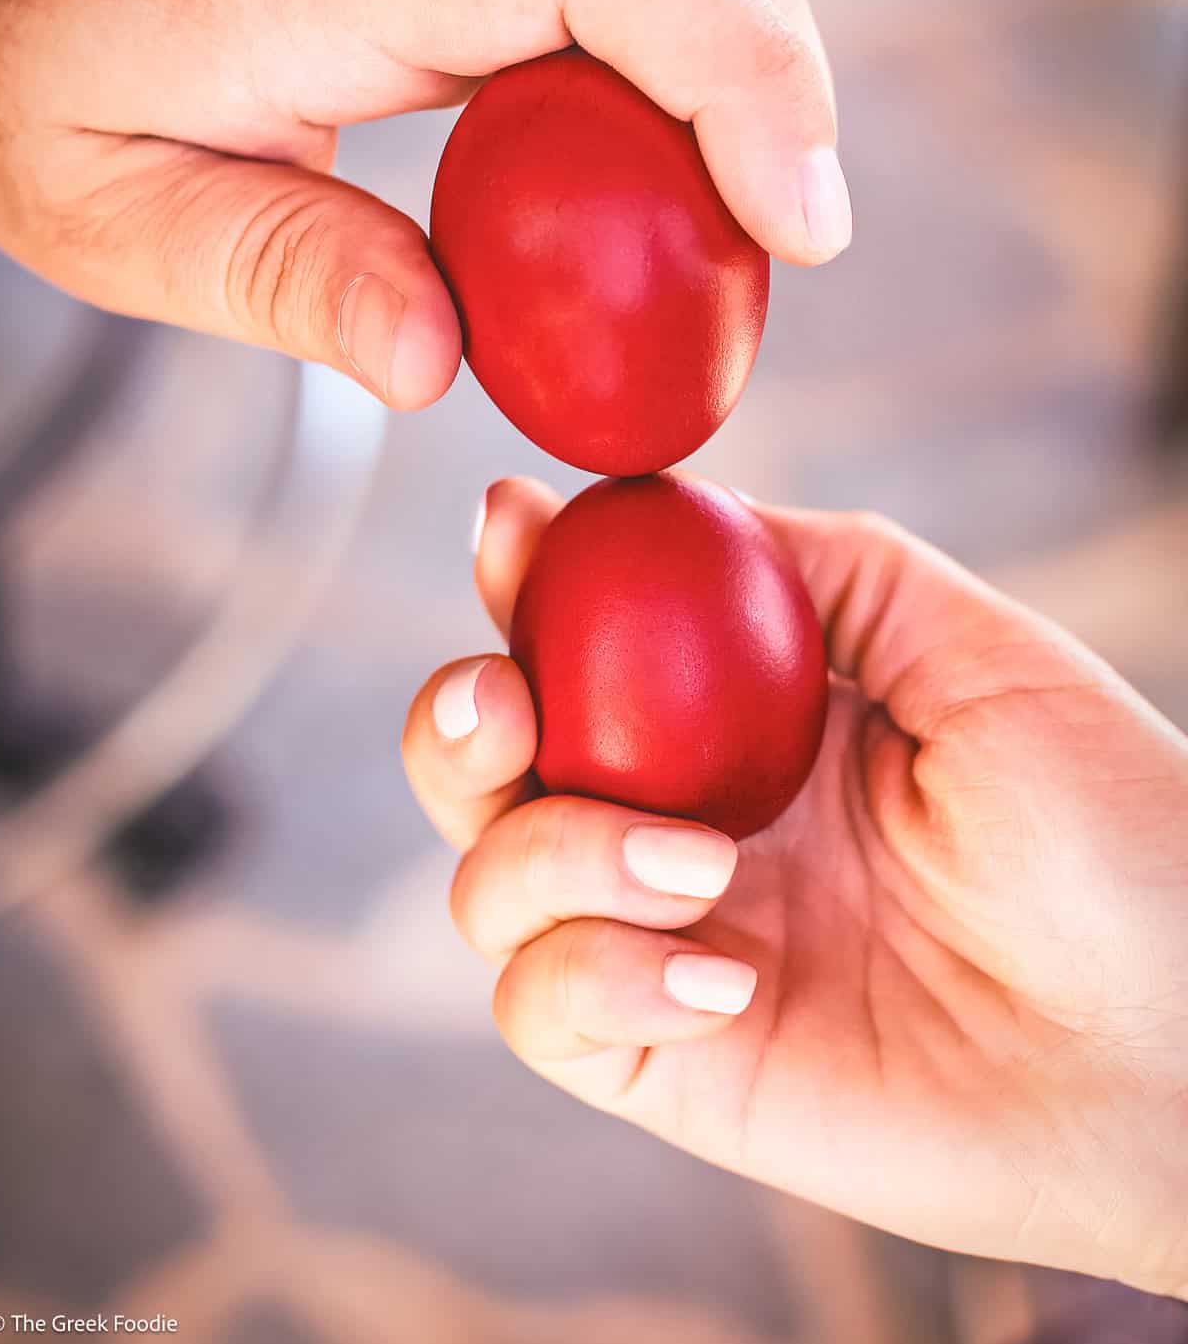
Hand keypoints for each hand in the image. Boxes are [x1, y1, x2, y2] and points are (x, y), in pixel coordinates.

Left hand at [0, 0, 846, 406]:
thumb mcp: (105, 206)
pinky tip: (632, 147)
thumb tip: (438, 361)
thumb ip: (281, 276)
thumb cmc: (14, 34)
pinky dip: (677, 38)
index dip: (744, 77)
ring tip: (707, 219)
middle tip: (770, 254)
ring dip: (739, 63)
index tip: (803, 223)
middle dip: (780, 89)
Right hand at [403, 477, 1187, 1297]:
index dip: (524, 580)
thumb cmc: (1113, 837)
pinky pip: (544, 1012)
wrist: (1180, 1046)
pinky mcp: (672, 1063)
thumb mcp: (976, 653)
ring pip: (489, 888)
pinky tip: (722, 977)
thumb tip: (684, 508)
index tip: (511, 526)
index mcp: (748, 727)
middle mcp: (687, 826)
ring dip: (552, 852)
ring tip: (697, 862)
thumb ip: (827, 569)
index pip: (584, 643)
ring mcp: (670, 944)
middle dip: (455, 719)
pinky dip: (596, 976)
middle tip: (500, 700)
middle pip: (489, 769)